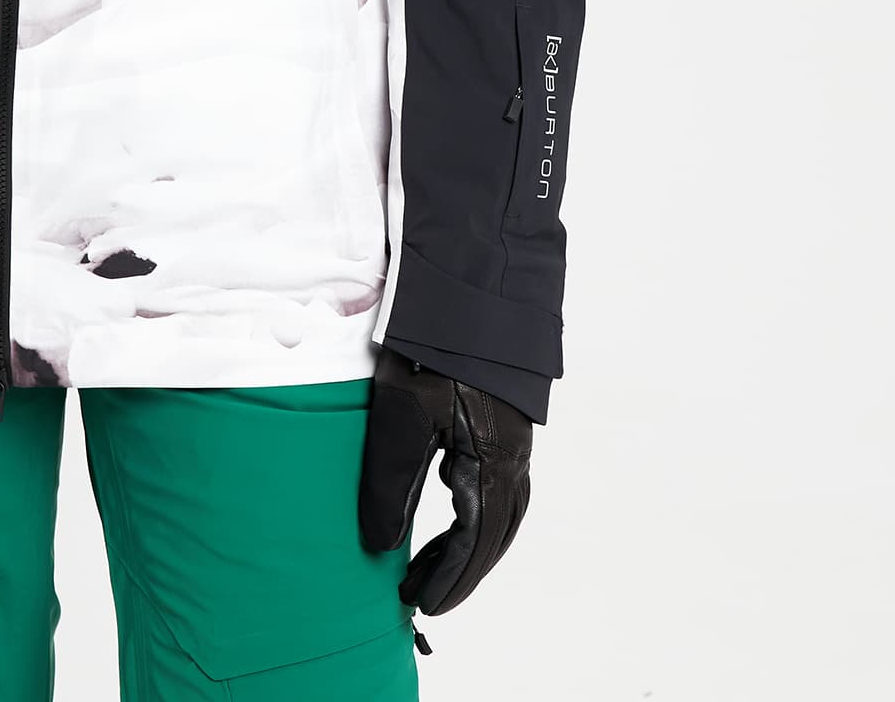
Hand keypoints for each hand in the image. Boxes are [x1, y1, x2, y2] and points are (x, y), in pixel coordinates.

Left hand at [358, 348, 531, 614]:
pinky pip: (503, 484)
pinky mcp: (503, 418)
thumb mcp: (398, 418)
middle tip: (421, 597)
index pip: (474, 539)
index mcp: (491, 462)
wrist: (465, 290)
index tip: (421, 604)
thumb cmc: (430, 352)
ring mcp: (512, 437)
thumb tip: (381, 548)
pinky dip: (481, 511)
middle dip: (459, 571)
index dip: (448, 577)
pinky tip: (455, 505)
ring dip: (472, 545)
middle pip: (493, 533)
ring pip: (503, 512)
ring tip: (433, 566)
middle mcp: (512, 456)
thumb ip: (389, 487)